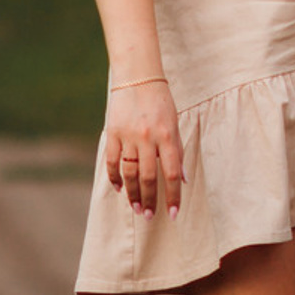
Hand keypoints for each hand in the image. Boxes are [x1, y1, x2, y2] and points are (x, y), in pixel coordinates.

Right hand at [104, 80, 183, 218]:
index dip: (173, 196)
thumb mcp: (175, 125)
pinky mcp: (113, 133)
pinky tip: (119, 188)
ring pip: (129, 173)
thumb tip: (182, 179)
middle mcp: (148, 138)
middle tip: (150, 216)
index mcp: (167, 136)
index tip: (173, 214)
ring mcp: (128, 136)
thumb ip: (178, 152)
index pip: (171, 174)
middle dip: (150, 200)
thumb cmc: (161, 103)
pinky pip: (112, 161)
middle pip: (148, 177)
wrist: (138, 77)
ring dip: (132, 194)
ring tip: (136, 208)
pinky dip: (115, 177)